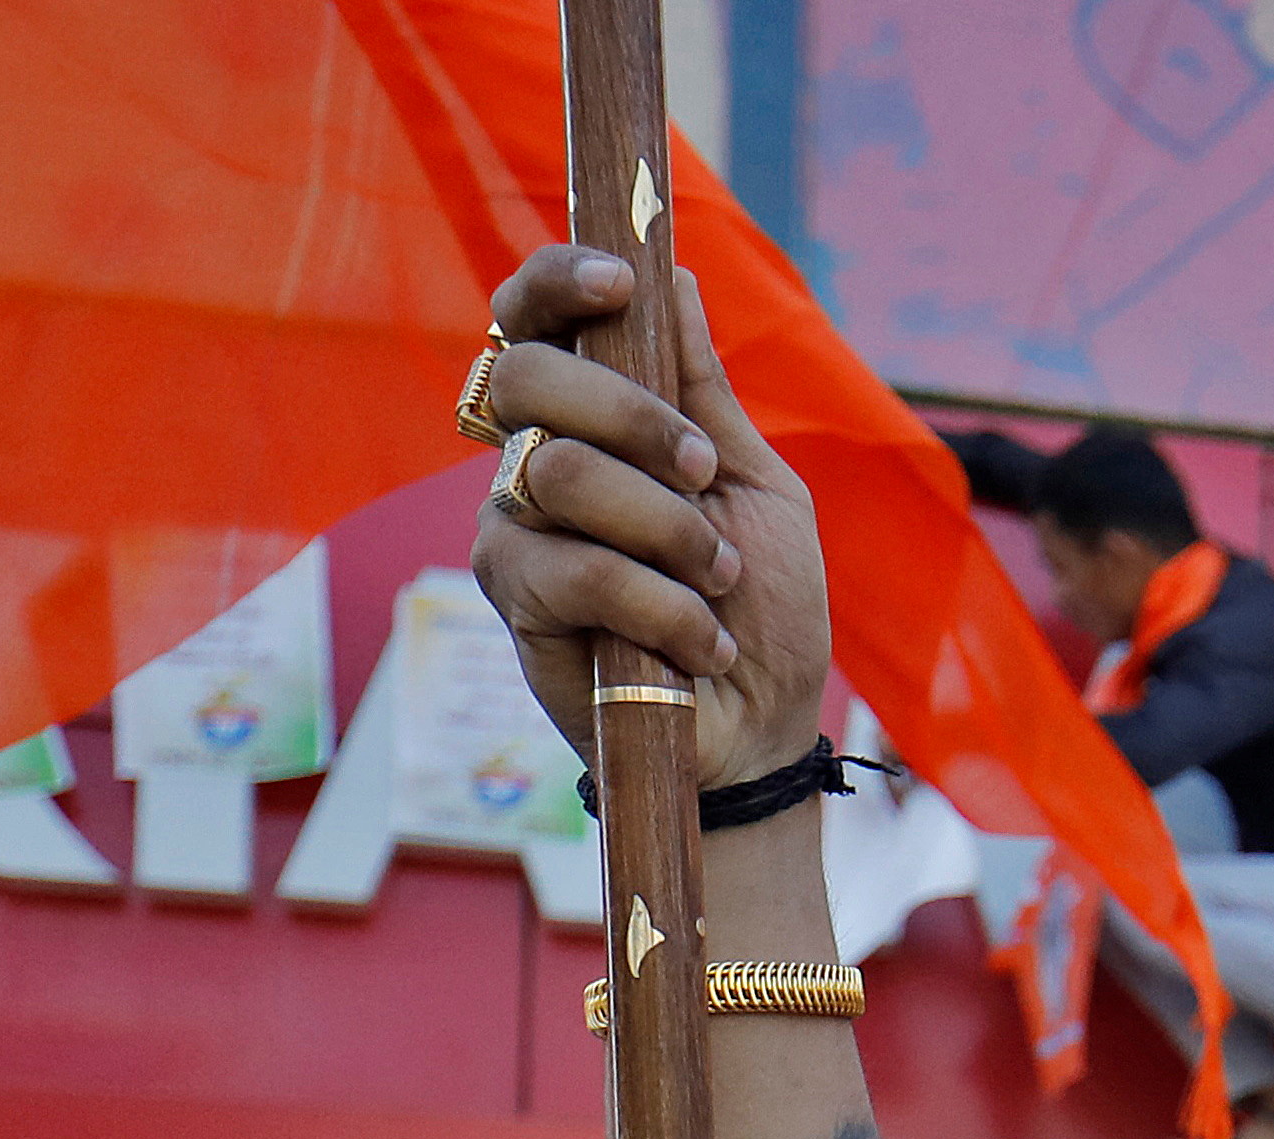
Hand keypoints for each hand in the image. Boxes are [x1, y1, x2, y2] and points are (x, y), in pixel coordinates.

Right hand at [463, 246, 835, 788]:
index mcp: (588, 417)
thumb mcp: (756, 486)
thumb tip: (676, 277)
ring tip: (719, 579)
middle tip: (705, 473)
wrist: (761, 727)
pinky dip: (661, 606)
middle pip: (527, 377)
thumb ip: (706, 391)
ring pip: (558, 472)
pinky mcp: (514, 600)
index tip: (620, 280)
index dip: (557, 282)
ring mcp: (512, 527)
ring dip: (667, 528)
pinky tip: (699, 641)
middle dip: (633, 416)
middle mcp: (533, 457)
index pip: (531, 319)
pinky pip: (573, 569)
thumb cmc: (759, 605)